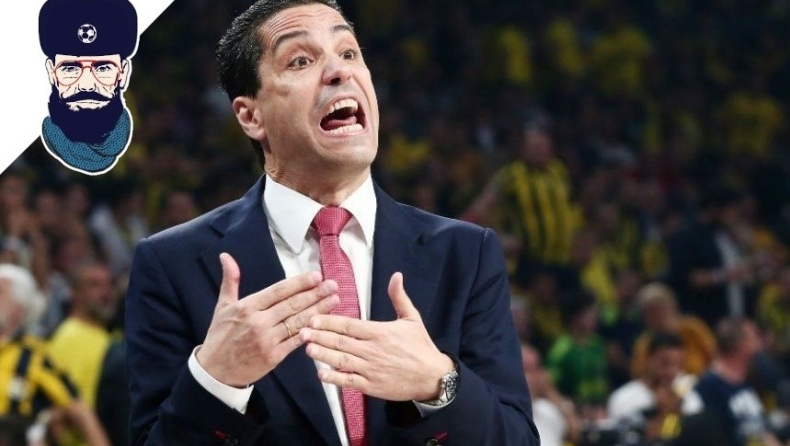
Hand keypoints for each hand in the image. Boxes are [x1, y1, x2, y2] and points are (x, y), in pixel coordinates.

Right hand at [196, 253, 339, 386]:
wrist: (215, 371)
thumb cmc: (220, 336)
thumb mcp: (222, 306)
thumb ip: (230, 280)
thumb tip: (226, 256)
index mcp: (248, 307)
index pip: (279, 291)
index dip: (299, 283)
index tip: (316, 275)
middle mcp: (259, 322)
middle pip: (292, 304)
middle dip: (315, 293)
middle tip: (332, 284)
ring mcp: (268, 340)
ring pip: (298, 321)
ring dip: (318, 310)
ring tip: (335, 300)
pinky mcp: (274, 356)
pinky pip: (296, 341)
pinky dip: (310, 332)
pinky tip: (325, 323)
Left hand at [301, 272, 453, 401]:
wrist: (433, 377)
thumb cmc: (421, 346)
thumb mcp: (412, 318)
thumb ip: (399, 297)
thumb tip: (396, 275)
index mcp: (379, 332)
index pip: (349, 325)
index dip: (329, 322)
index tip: (313, 318)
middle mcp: (372, 350)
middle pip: (341, 342)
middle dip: (320, 336)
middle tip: (301, 331)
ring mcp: (371, 369)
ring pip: (342, 361)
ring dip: (323, 355)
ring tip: (307, 349)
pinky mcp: (372, 386)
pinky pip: (349, 381)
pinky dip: (335, 378)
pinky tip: (321, 374)